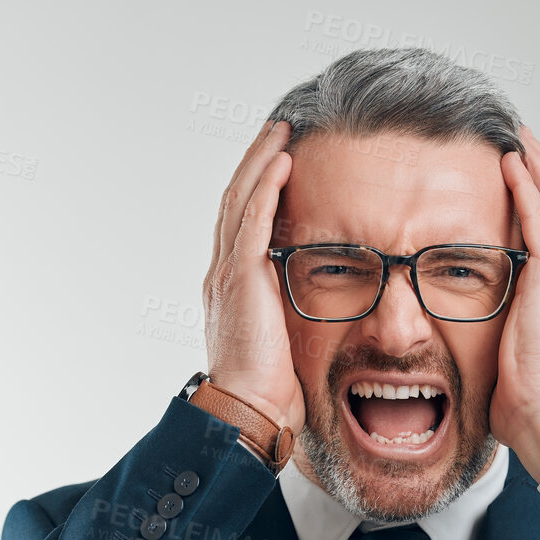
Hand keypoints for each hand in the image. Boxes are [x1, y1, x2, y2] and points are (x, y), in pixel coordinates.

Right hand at [201, 119, 304, 429]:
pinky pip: (253, 221)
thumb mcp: (283, 340)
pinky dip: (266, 187)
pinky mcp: (240, 279)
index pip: (242, 223)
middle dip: (256, 161)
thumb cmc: (268, 389)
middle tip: (277, 129)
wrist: (246, 409)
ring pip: (241, 201)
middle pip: (236, 200)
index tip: (277, 160)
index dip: (257, 187)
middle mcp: (223, 273)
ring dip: (261, 161)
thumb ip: (292, 313)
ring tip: (281, 131)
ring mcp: (228, 274)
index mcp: (231, 287)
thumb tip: (317, 306)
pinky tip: (281, 161)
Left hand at [494, 125, 539, 482]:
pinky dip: (527, 186)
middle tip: (523, 140)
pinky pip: (538, 218)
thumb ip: (498, 334)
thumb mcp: (508, 356)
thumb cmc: (524, 400)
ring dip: (536, 167)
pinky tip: (510, 163)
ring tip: (518, 137)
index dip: (539, 202)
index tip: (520, 177)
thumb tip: (471, 341)